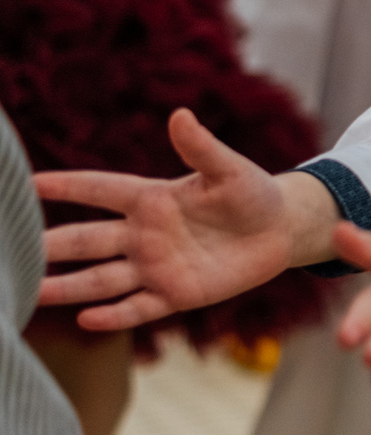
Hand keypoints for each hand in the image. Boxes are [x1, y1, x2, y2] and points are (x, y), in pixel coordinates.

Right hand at [36, 110, 331, 328]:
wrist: (279, 231)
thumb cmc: (251, 193)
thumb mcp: (229, 170)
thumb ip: (202, 148)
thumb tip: (180, 115)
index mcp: (151, 198)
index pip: (99, 190)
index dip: (66, 186)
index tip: (26, 184)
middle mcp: (142, 234)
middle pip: (87, 240)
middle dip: (51, 246)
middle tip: (14, 250)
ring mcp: (155, 266)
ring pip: (101, 278)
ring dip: (68, 287)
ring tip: (31, 293)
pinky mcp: (176, 294)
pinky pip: (139, 307)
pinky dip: (115, 315)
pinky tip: (87, 319)